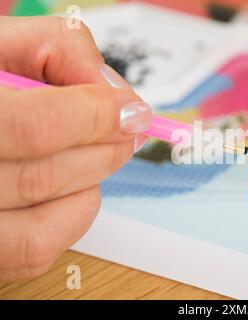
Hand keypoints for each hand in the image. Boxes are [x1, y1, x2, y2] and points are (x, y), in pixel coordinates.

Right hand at [0, 16, 151, 280]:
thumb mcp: (2, 44)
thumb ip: (59, 51)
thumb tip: (116, 94)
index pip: (36, 127)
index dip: (97, 118)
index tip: (133, 111)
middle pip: (46, 176)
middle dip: (106, 149)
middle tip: (130, 129)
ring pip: (47, 221)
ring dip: (90, 179)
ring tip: (96, 150)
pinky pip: (39, 249)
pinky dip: (73, 213)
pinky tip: (71, 182)